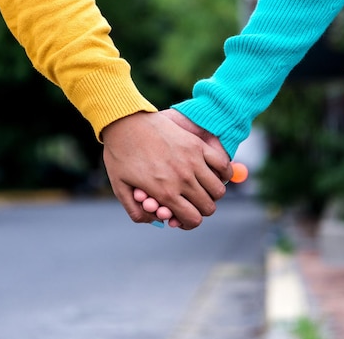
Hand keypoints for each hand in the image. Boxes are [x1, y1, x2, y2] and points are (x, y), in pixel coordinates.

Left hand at [102, 111, 230, 229]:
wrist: (124, 122)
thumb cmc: (119, 155)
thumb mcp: (120, 188)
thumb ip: (135, 211)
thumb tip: (154, 221)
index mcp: (165, 193)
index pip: (193, 219)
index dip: (189, 222)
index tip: (184, 217)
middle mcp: (182, 179)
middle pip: (208, 207)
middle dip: (201, 210)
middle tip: (192, 203)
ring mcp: (192, 161)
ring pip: (218, 190)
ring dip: (212, 194)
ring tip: (202, 189)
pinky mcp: (197, 145)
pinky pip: (222, 164)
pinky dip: (223, 173)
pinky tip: (215, 174)